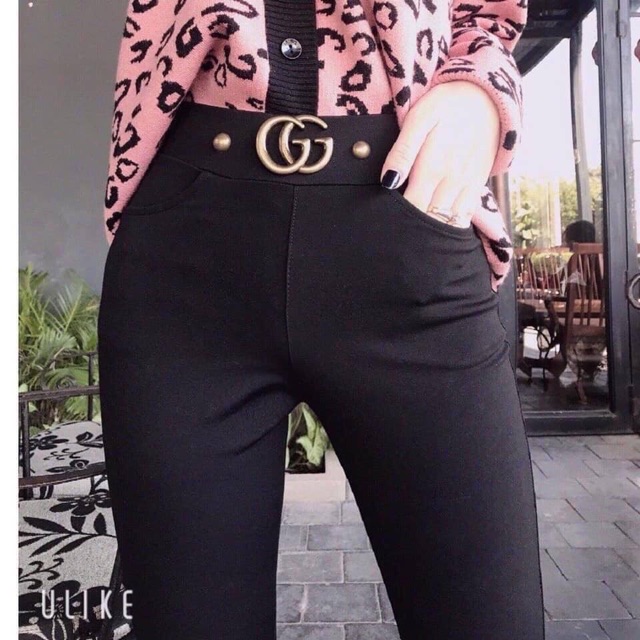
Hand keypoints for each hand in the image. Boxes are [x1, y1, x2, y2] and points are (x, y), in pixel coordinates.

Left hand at [380, 81, 500, 227]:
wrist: (487, 96)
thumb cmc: (445, 104)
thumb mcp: (418, 119)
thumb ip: (403, 152)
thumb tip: (387, 183)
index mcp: (433, 167)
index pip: (412, 207)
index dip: (398, 220)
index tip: (386, 225)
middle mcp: (452, 182)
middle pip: (429, 220)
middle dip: (413, 230)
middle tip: (396, 236)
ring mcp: (467, 186)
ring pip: (448, 223)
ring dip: (432, 233)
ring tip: (415, 238)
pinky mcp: (477, 185)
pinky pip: (464, 216)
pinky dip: (451, 226)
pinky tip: (437, 230)